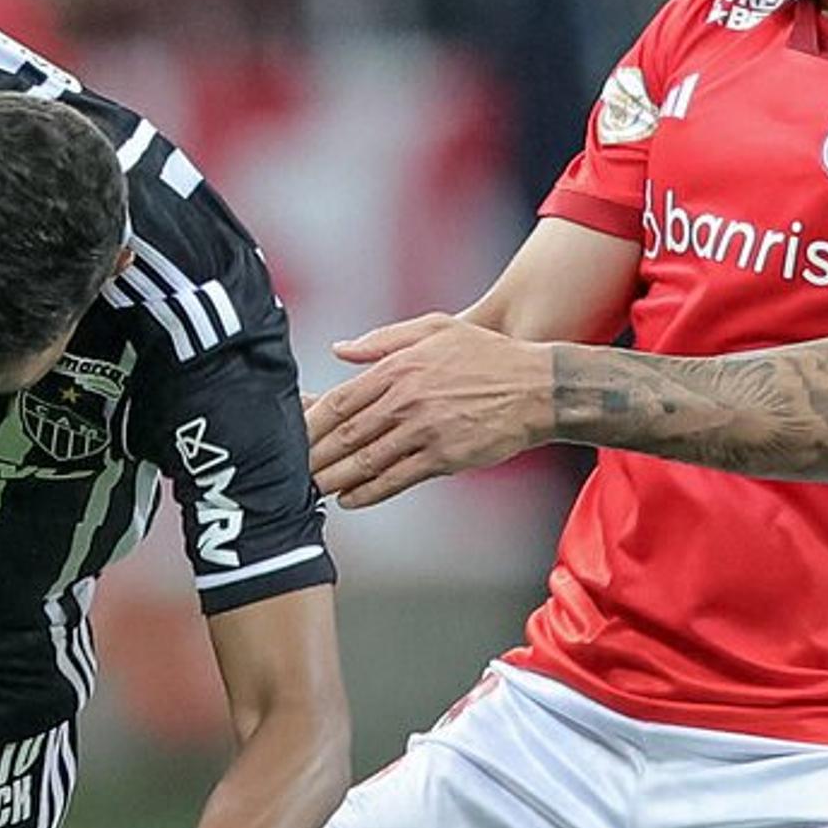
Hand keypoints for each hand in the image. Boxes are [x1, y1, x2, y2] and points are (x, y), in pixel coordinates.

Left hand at [303, 315, 555, 507]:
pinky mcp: (444, 457)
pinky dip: (368, 493)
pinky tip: (350, 499)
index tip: (291, 438)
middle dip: (314, 457)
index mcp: (398, 368)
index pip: (339, 401)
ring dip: (334, 479)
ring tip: (311, 490)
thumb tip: (338, 350)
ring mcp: (425, 430)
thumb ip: (383, 339)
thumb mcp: (436, 327)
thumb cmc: (487, 355)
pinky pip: (395, 480)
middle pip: (345, 435)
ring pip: (365, 461)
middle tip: (289, 472)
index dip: (310, 424)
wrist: (538, 388)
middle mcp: (406, 399)